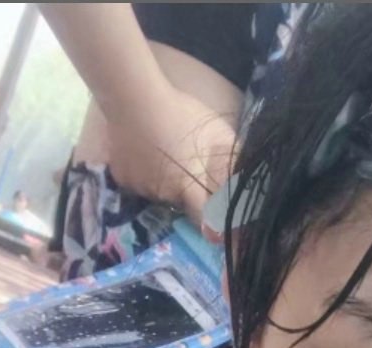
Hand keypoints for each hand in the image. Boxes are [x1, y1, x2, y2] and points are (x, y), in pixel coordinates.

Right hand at [103, 79, 236, 226]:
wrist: (134, 95)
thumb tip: (248, 184)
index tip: (219, 227)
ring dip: (168, 185)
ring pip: (161, 195)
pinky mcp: (122, 180)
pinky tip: (148, 156)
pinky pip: (139, 185)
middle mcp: (164, 195)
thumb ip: (234, 162)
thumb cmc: (182, 113)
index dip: (213, 227)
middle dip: (191, 195)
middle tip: (192, 171)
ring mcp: (141, 189)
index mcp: (189, 188)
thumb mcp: (218, 134)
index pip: (205, 222)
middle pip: (183, 206)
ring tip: (169, 158)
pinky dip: (146, 176)